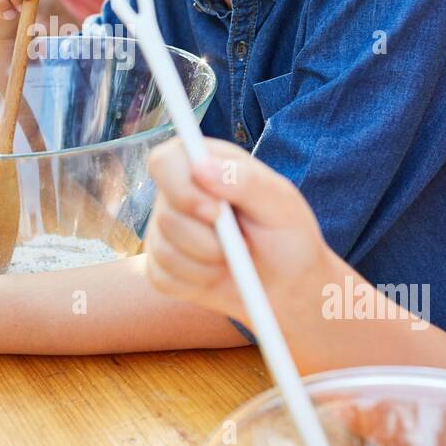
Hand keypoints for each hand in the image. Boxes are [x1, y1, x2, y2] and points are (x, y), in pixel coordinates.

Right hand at [145, 137, 330, 322]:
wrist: (285, 282)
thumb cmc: (284, 234)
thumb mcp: (280, 203)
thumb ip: (244, 180)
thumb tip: (201, 167)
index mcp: (200, 164)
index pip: (165, 162)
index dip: (181, 187)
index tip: (214, 212)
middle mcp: (175, 194)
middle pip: (165, 214)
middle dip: (206, 238)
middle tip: (241, 245)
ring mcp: (163, 231)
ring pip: (165, 250)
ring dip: (208, 263)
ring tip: (236, 259)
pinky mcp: (160, 267)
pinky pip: (164, 278)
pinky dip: (198, 282)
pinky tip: (218, 275)